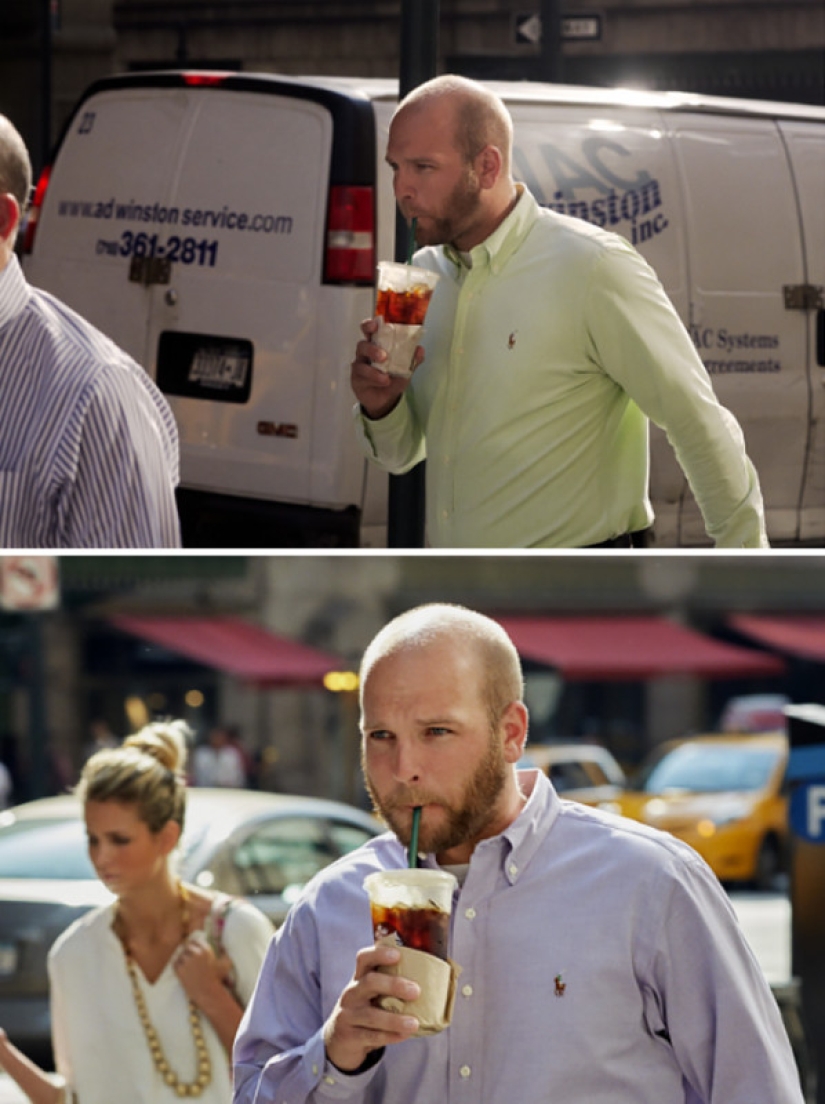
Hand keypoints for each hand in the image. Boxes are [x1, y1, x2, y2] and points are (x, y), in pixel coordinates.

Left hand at [173, 932, 231, 1007]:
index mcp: (206, 950)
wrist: (207, 992)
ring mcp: (187, 962)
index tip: (194, 948)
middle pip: (187, 947)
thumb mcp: (225, 964)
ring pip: (180, 955)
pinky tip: (180, 969)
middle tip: (188, 957)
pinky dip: (176, 965)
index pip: (196, 941)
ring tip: (184, 963)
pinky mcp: (180, 970)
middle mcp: (196, 954)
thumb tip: (223, 947)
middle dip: (187, 951)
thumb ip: (225, 954)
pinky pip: (175, 963)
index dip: (194, 944)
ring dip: (182, 958)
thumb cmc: (217, 979)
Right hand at [323, 944, 420, 1072]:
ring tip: (414, 1023)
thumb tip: (431, 980)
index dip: (379, 954)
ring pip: (371, 1015)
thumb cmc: (365, 1011)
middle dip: (394, 985)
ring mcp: (348, 1015)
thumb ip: (390, 987)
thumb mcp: (371, 995)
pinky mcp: (349, 1036)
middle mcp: (351, 993)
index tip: (398, 954)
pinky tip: (404, 1035)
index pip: (363, 959)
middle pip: (370, 982)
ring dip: (395, 1019)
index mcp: (359, 978)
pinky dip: (390, 1036)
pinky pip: (371, 1036)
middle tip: (416, 991)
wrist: (339, 1041)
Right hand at [351, 317, 423, 419]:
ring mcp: (359, 366)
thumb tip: (420, 350)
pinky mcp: (356, 379)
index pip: (370, 331)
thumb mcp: (406, 369)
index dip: (370, 325)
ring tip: (386, 375)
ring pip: (360, 362)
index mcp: (377, 345)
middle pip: (362, 344)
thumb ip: (412, 360)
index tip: (375, 325)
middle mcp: (365, 353)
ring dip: (373, 369)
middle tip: (384, 356)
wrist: (387, 400)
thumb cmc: (394, 378)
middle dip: (371, 348)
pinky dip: (374, 378)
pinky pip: (362, 377)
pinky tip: (384, 382)